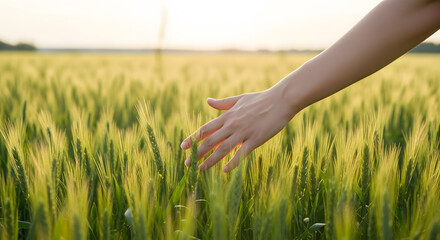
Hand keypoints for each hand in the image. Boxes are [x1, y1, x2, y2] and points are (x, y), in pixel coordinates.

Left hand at [180, 86, 295, 171]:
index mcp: (227, 116)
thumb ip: (222, 103)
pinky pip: (242, 153)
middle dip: (197, 153)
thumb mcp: (239, 99)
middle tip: (187, 164)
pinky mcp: (256, 139)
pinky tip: (225, 170)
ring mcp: (243, 132)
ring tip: (200, 169)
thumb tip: (207, 101)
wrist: (281, 100)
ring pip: (223, 149)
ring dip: (210, 160)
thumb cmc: (260, 99)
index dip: (193, 138)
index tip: (183, 147)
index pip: (206, 129)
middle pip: (210, 141)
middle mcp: (232, 125)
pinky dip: (233, 162)